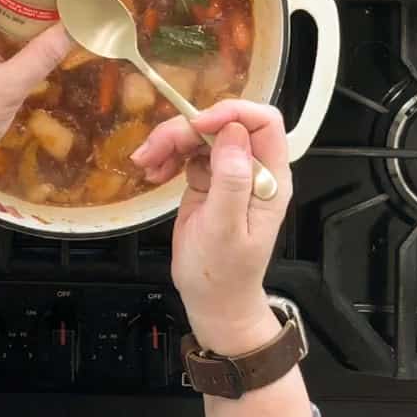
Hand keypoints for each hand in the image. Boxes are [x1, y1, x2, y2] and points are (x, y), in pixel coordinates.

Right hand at [130, 100, 293, 354]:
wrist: (213, 302)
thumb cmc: (223, 273)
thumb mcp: (225, 229)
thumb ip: (231, 181)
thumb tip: (232, 133)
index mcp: (270, 178)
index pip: (263, 123)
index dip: (231, 114)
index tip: (197, 126)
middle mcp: (253, 169)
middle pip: (223, 125)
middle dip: (186, 130)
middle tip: (153, 151)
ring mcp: (229, 173)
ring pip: (201, 136)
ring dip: (170, 142)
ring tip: (146, 164)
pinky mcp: (207, 180)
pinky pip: (187, 153)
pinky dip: (167, 156)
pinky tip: (152, 172)